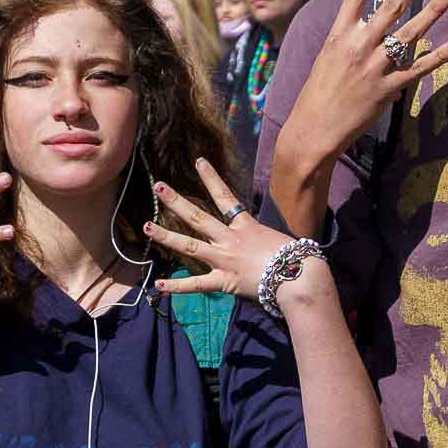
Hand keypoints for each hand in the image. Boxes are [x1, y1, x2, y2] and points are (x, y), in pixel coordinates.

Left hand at [147, 158, 320, 304]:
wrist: (299, 277)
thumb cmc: (296, 258)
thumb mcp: (277, 238)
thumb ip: (263, 237)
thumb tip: (261, 240)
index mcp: (245, 226)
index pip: (225, 197)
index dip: (211, 178)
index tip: (199, 161)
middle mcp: (230, 240)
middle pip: (198, 217)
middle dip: (177, 201)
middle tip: (159, 187)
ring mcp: (224, 260)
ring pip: (189, 246)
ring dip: (167, 235)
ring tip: (148, 226)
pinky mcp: (224, 282)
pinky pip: (196, 285)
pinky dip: (177, 286)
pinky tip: (158, 285)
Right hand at [278, 0, 447, 167]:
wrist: (312, 131)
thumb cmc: (317, 96)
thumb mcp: (327, 60)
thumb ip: (351, 44)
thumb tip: (372, 38)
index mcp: (338, 35)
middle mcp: (358, 45)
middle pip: (390, 5)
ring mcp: (374, 67)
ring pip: (410, 32)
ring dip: (434, 9)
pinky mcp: (387, 89)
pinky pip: (419, 68)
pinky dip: (440, 56)